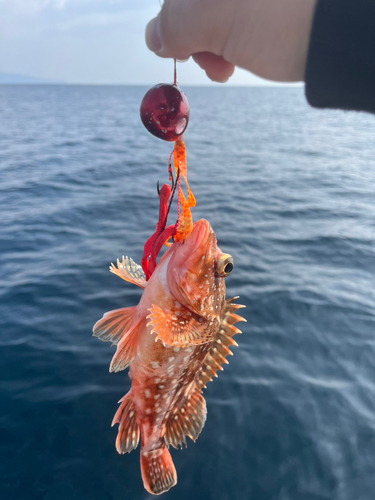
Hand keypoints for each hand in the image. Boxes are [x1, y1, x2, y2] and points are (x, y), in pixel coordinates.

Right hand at [146, 0, 316, 82]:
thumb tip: (153, 38)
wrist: (339, 33)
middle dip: (196, 39)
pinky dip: (234, 42)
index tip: (179, 53)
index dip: (172, 24)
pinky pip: (238, 24)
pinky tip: (242, 58)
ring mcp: (252, 3)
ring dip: (214, 47)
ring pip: (218, 18)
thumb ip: (174, 24)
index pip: (176, 0)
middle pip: (196, 7)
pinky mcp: (268, 12)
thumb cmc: (276, 19)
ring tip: (227, 69)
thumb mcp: (213, 20)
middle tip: (210, 64)